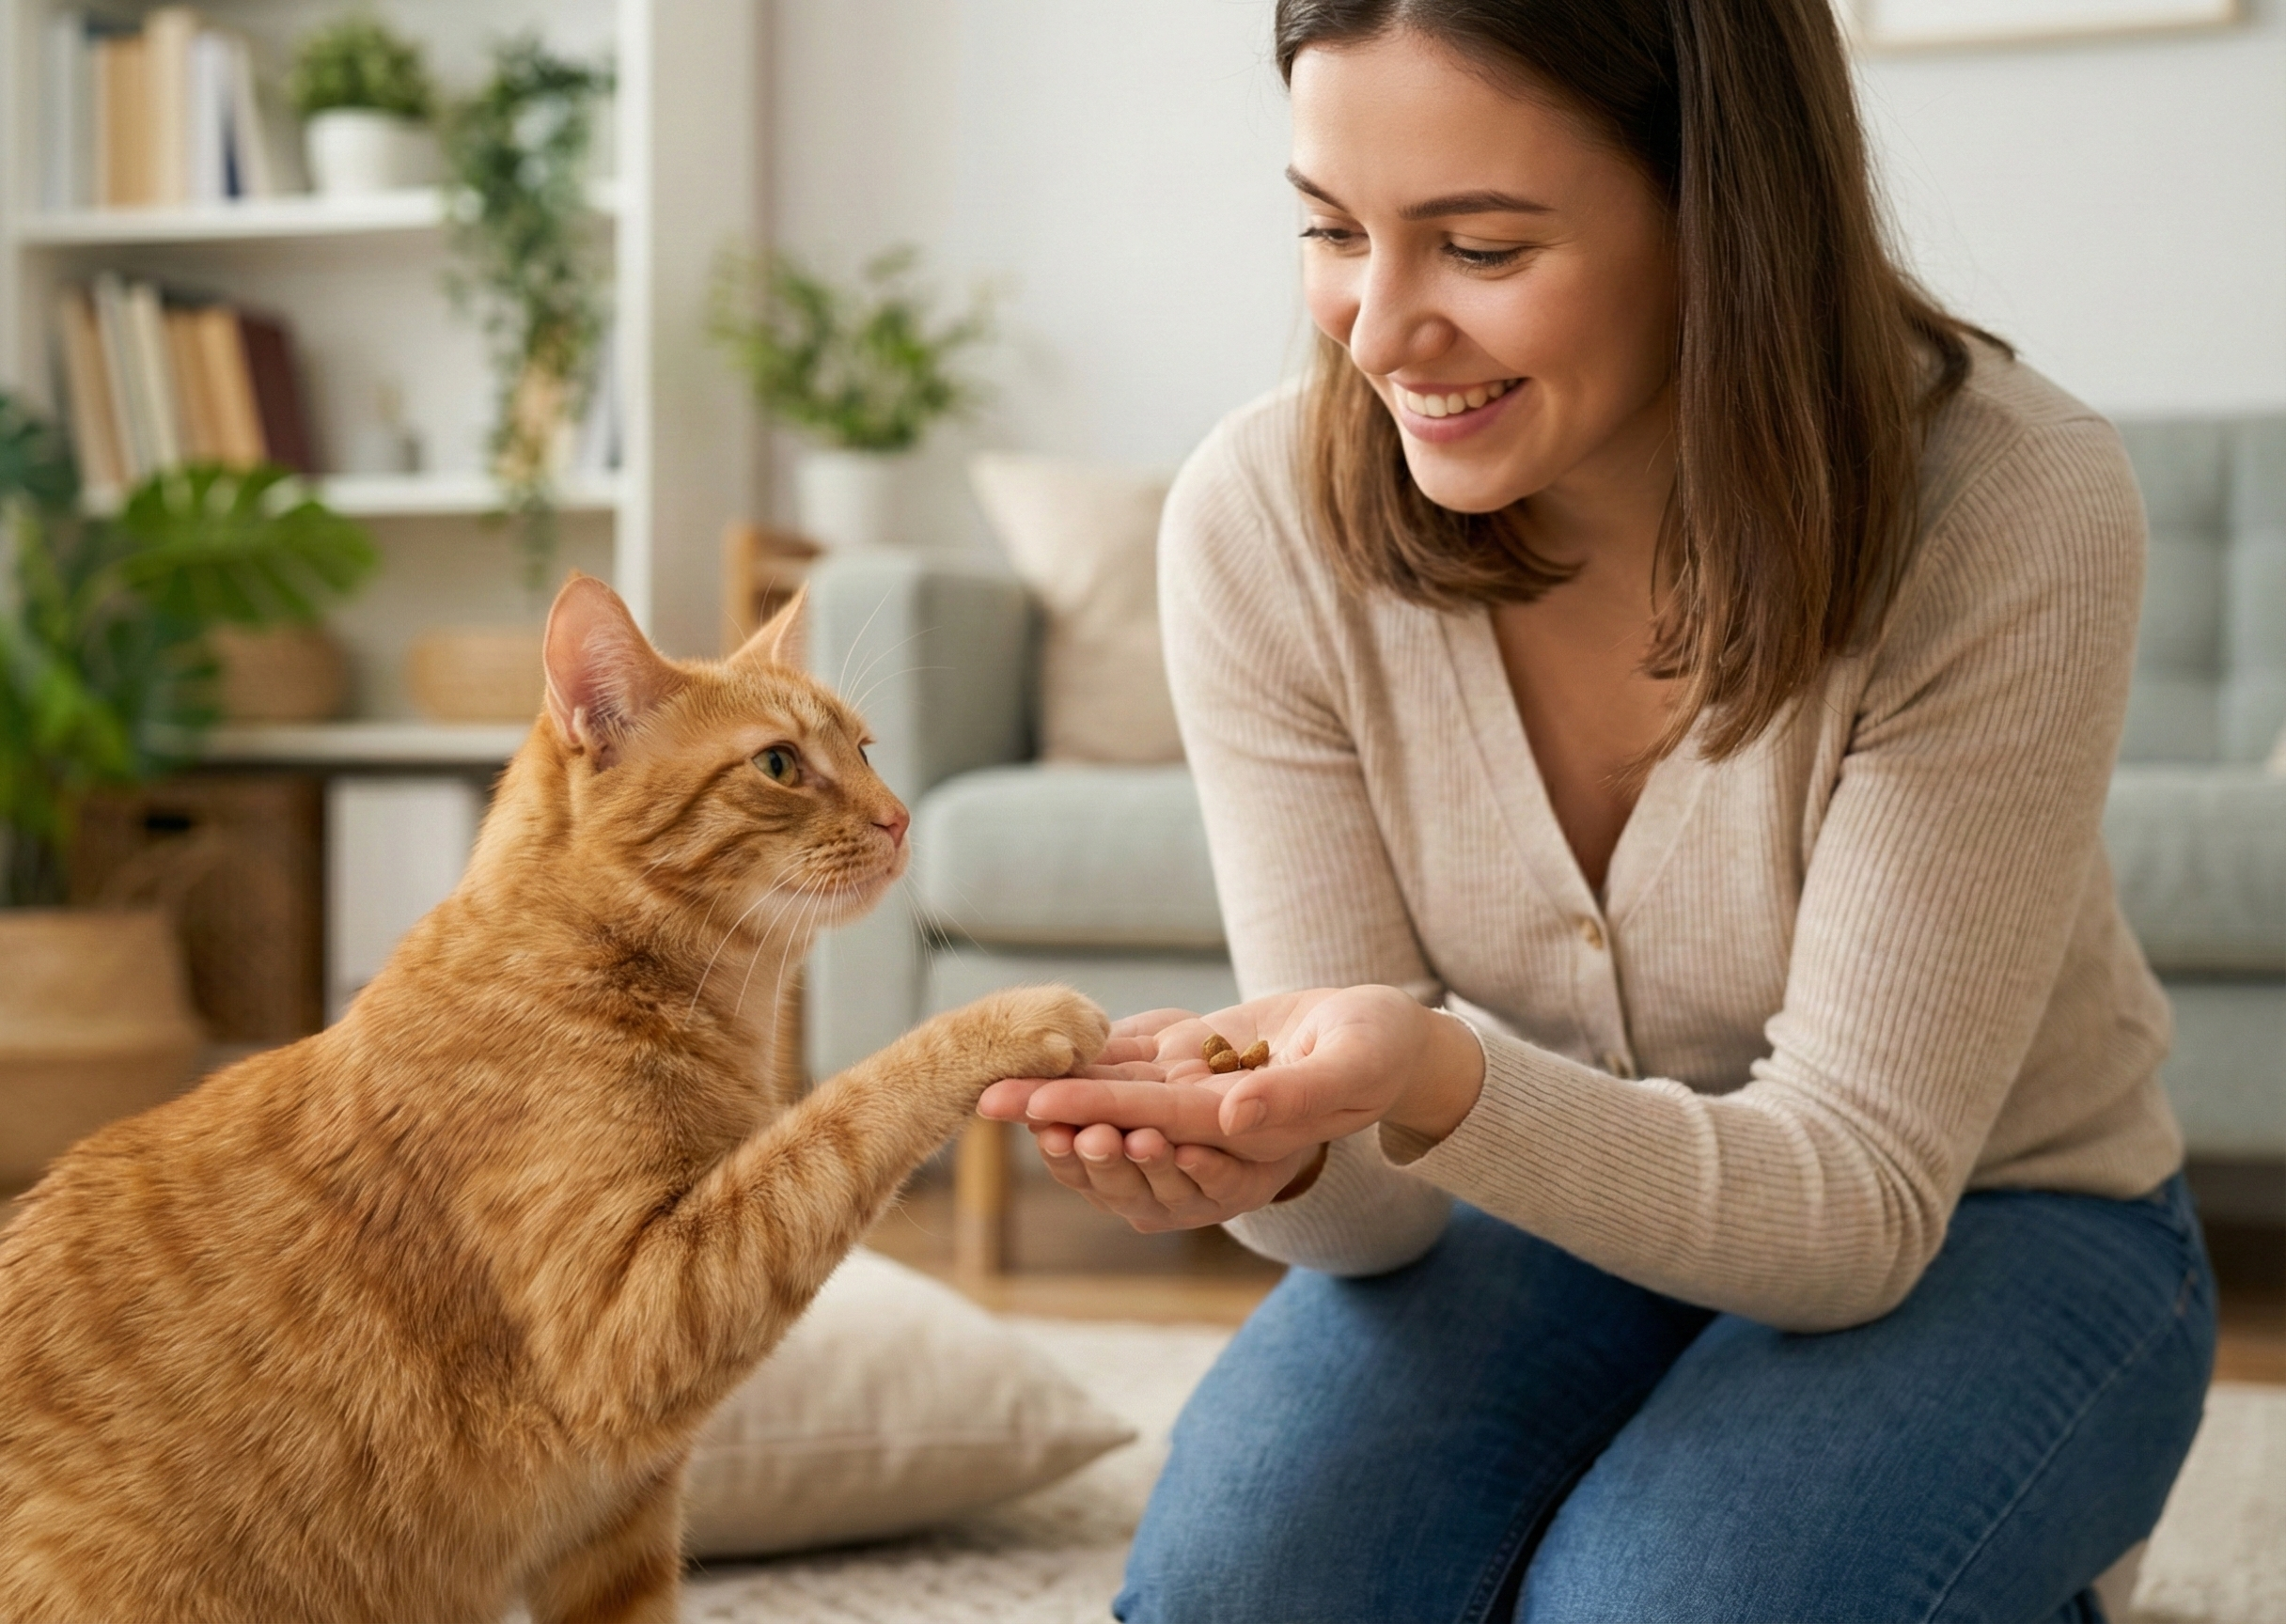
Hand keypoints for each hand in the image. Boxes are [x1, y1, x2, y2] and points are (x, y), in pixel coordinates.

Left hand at [977, 988, 1483, 1228]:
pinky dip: (1083, 1072)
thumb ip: (1295, 1095)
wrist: (1383, 1040)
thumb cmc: (1380, 1049)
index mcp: (1247, 1133)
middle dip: (1056, 1119)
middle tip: (991, 1101)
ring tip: (996, 1088)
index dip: (1099, 1118)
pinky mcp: (1194, 1074)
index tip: (1044, 1111)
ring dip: (1057, 1102)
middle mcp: (1211, 1129)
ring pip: (1115, 1108)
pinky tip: (1036, 1058)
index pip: (1158, 1125)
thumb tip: (1231, 1116)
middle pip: (1120, 1129)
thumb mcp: (1354, 1064)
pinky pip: (1129, 1078)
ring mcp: (1199, 1103)